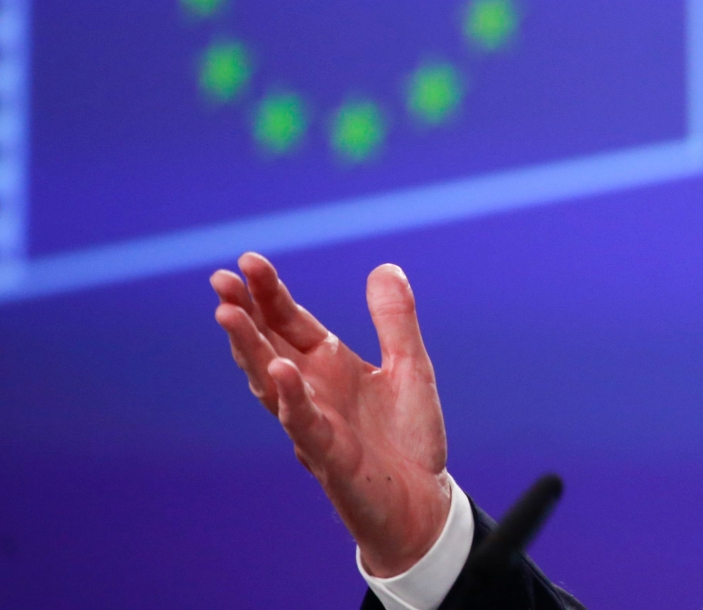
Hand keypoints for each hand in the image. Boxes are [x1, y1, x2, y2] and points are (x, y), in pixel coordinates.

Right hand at [211, 253, 450, 575]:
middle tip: (219, 279)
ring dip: (250, 350)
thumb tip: (384, 267)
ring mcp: (314, 423)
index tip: (247, 260)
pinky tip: (280, 373)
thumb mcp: (411, 366)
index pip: (290, 321)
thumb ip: (395, 321)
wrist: (422, 502)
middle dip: (245, 313)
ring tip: (229, 314)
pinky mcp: (329, 456)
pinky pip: (304, 425)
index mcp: (329, 365)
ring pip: (271, 382)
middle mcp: (312, 391)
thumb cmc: (407, 439)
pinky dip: (292, 399)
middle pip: (269, 345)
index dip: (269, 293)